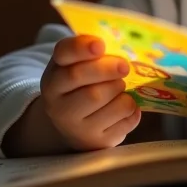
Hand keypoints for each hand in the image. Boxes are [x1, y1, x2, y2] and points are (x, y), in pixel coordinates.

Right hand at [40, 35, 141, 150]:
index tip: (100, 45)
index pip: (63, 54)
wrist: (80, 127)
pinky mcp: (96, 141)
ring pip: (100, 97)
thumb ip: (94, 53)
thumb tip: (119, 45)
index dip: (81, 47)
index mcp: (54, 77)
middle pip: (78, 76)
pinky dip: (132, 108)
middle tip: (124, 66)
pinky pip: (123, 119)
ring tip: (120, 88)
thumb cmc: (86, 88)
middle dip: (106, 68)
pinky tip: (126, 105)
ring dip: (120, 89)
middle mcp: (57, 103)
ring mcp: (75, 126)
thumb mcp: (81, 68)